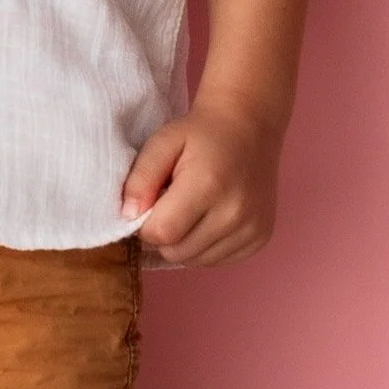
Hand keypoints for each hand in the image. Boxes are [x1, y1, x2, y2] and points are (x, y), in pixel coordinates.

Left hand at [121, 99, 282, 266]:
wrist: (248, 127)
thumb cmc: (200, 135)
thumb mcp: (162, 143)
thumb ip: (140, 178)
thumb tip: (127, 216)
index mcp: (208, 186)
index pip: (161, 233)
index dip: (145, 223)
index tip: (151, 203)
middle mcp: (235, 213)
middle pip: (176, 252)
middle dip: (164, 234)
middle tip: (170, 205)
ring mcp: (252, 228)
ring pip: (195, 261)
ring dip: (184, 242)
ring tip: (190, 210)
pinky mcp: (261, 238)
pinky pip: (217, 260)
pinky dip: (205, 247)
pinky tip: (209, 218)